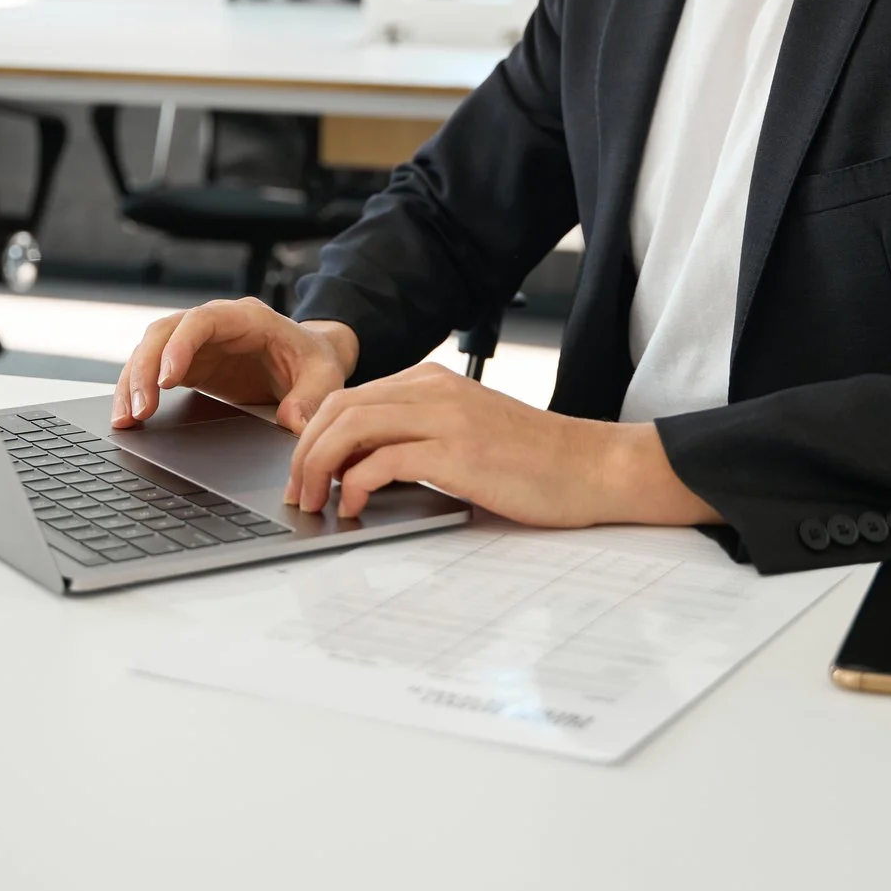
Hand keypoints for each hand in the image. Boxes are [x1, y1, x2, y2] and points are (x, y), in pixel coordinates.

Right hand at [111, 298, 358, 429]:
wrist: (310, 358)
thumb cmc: (315, 361)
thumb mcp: (324, 377)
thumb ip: (310, 398)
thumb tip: (293, 422)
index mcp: (247, 318)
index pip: (201, 321)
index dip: (180, 346)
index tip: (167, 379)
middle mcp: (214, 325)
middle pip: (164, 333)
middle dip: (145, 369)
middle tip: (139, 410)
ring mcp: (197, 343)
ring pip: (150, 350)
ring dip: (133, 382)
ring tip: (125, 420)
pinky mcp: (189, 364)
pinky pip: (153, 371)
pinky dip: (137, 391)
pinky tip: (129, 418)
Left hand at [283, 363, 718, 528]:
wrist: (592, 468)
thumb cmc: (534, 462)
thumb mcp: (465, 434)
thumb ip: (417, 437)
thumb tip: (360, 467)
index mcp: (432, 382)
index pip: (348, 397)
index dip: (312, 436)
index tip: (302, 472)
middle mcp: (433, 390)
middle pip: (338, 408)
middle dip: (304, 452)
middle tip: (298, 492)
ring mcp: (445, 417)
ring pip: (350, 427)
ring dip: (319, 467)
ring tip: (316, 502)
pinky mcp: (457, 452)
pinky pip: (383, 461)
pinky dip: (357, 485)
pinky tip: (357, 508)